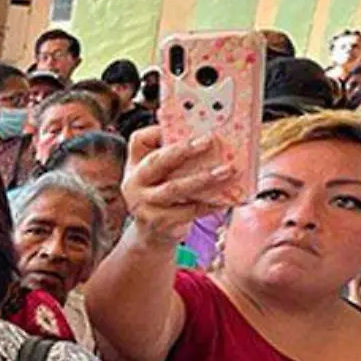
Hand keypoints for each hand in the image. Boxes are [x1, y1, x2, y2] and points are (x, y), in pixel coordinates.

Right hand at [122, 127, 235, 242]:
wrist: (150, 235)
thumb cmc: (161, 197)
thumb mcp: (157, 176)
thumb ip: (170, 158)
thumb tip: (202, 135)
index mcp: (134, 167)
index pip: (138, 141)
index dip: (157, 131)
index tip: (185, 126)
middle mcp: (134, 184)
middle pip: (157, 162)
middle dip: (184, 150)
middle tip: (209, 140)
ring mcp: (144, 205)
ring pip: (174, 188)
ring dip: (203, 178)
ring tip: (226, 171)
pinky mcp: (159, 223)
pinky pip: (188, 211)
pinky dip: (209, 205)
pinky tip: (225, 199)